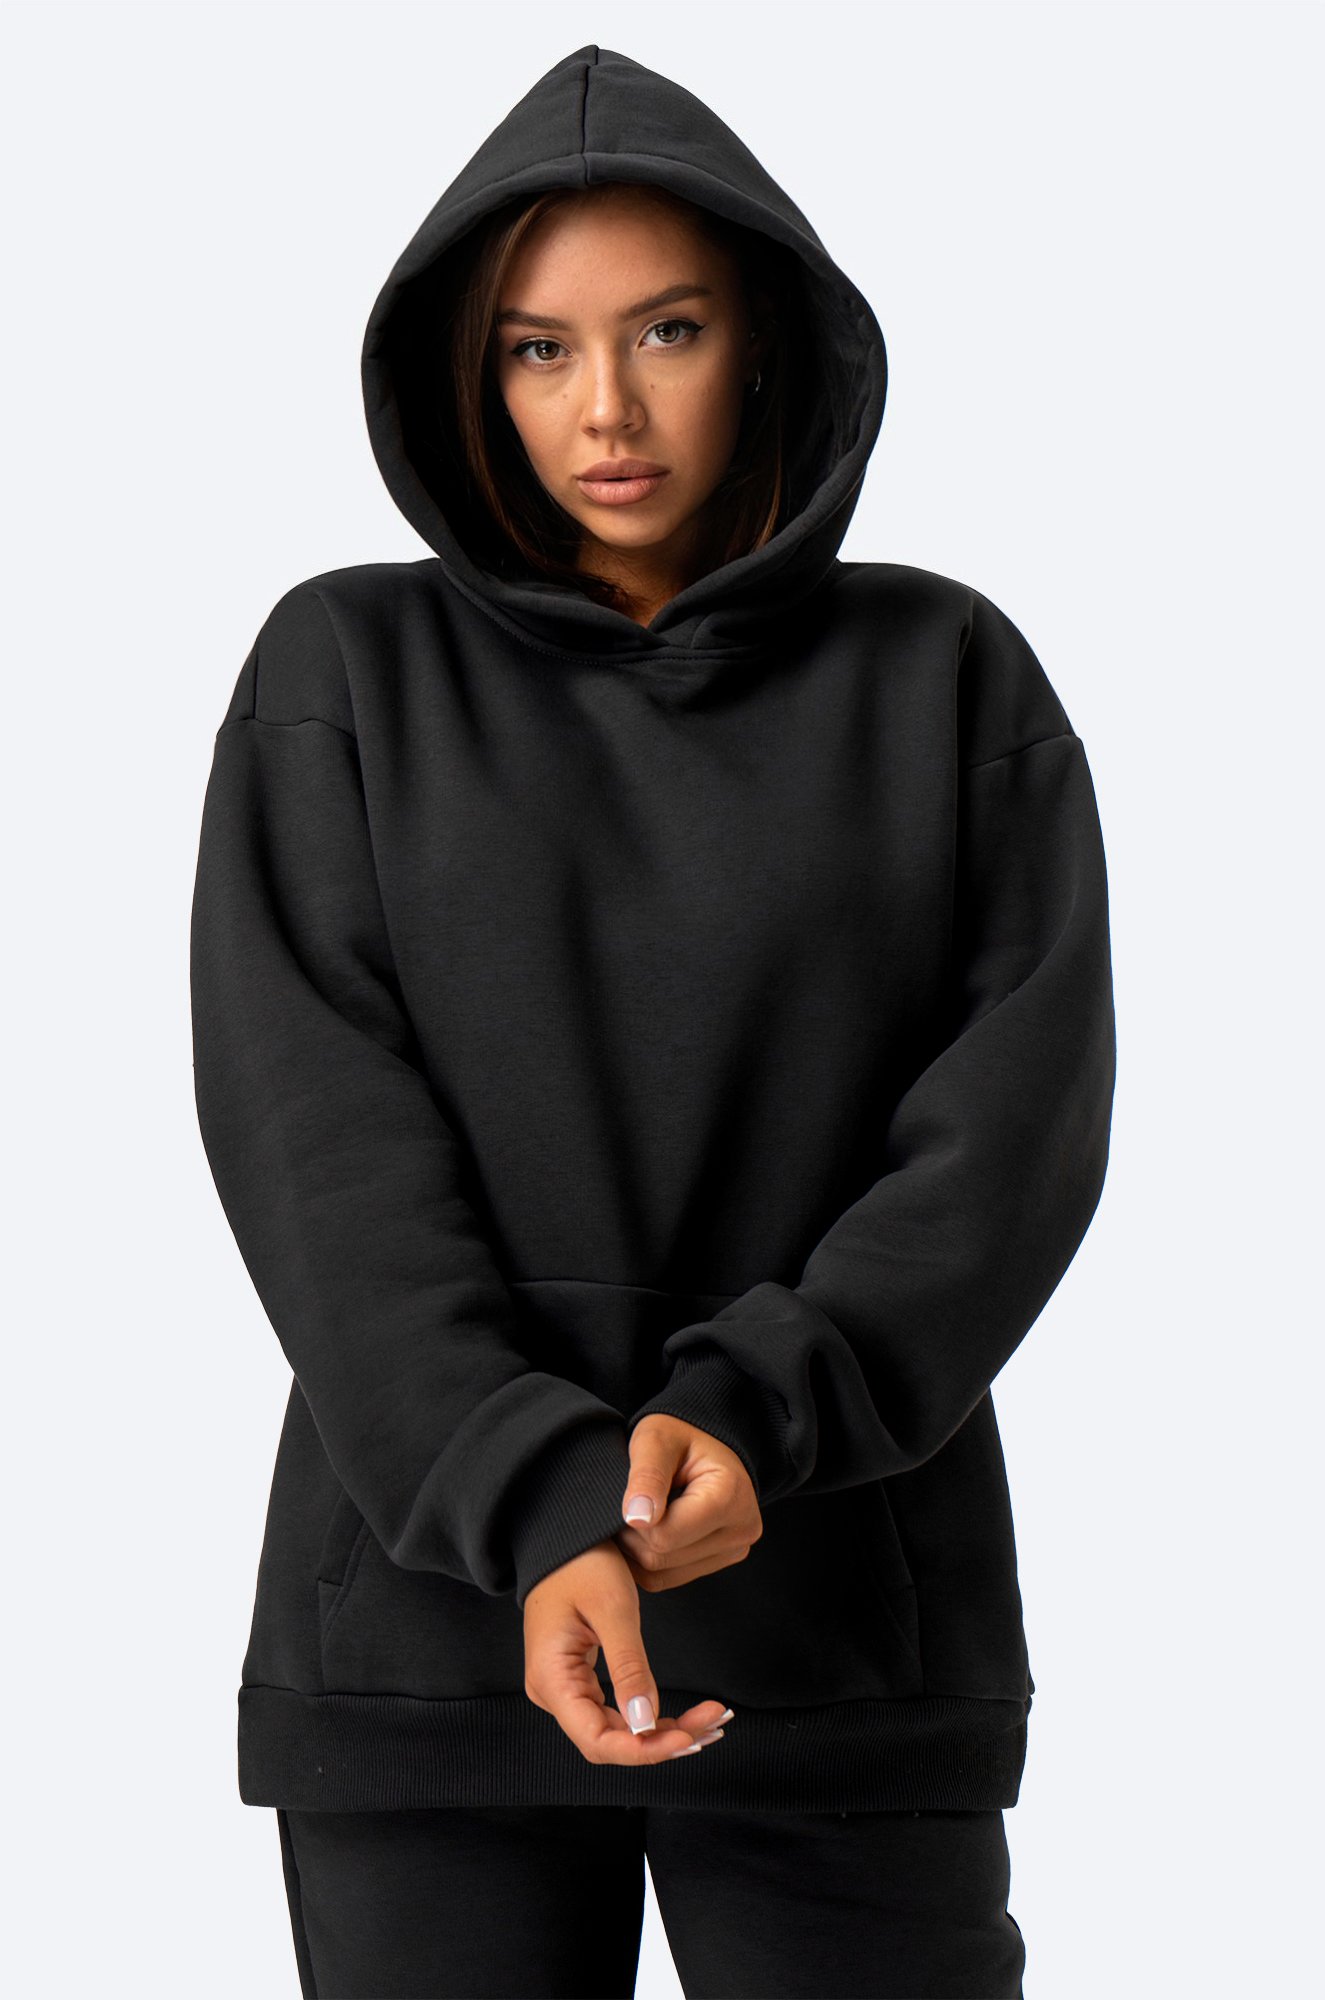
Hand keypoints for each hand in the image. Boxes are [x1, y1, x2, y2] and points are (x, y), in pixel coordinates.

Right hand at [523, 1539, 730, 1763]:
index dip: (643, 1750)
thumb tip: (645, 1724)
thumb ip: (628, 1668)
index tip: (687, 1740)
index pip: (597, 1740)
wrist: (560, 1535)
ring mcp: (564, 1687)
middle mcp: (552, 1692)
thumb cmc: (580, 1561)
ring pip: (616, 1730)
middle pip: (609, 1740)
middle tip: (711, 1726)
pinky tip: (684, 1718)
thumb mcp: (613, 1608)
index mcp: (551, 1679)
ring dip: (662, 1733)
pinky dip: (650, 1716)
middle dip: (661, 1742)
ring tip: (708, 1722)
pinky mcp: (578, 1677)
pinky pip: (615, 1710)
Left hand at [614, 1414, 763, 1591]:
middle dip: (633, 1535)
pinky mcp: (720, 1562)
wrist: (704, 1444)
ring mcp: (734, 1550)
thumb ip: (646, 1476)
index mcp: (730, 1496)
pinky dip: (648, 1558)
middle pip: (661, 1558)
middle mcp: (741, 1530)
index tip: (630, 1494)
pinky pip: (667, 1579)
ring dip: (638, 1549)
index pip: (664, 1536)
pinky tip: (651, 1529)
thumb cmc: (679, 1436)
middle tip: (631, 1502)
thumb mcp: (656, 1439)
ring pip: (661, 1574)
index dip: (633, 1519)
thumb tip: (636, 1519)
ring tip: (642, 1512)